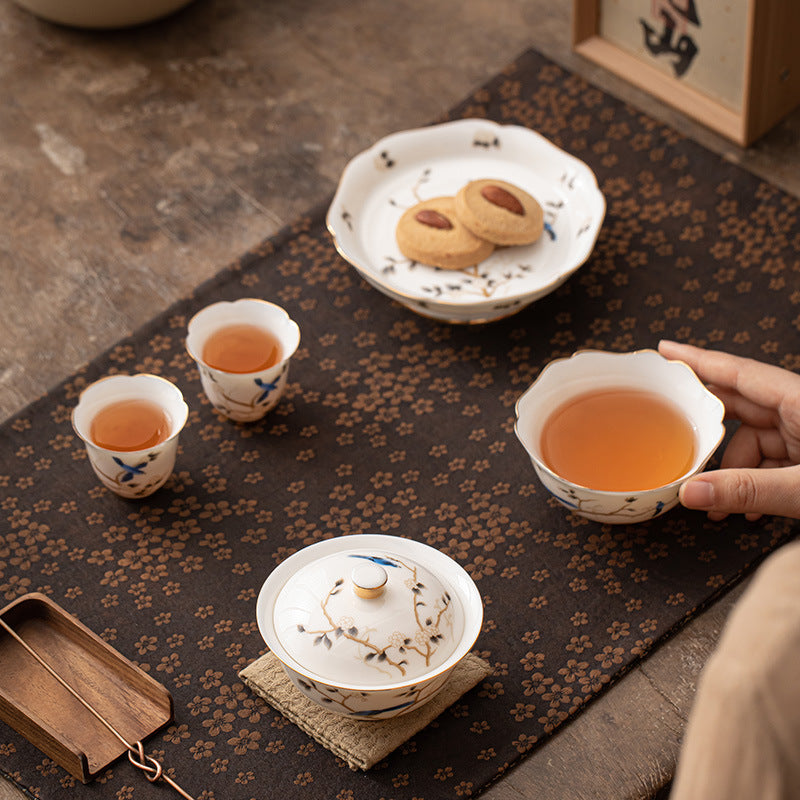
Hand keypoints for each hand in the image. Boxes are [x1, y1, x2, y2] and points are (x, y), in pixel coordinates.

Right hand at [658, 340, 799, 520]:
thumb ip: (749, 489)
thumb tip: (690, 492)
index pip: (739, 371)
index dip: (698, 360)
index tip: (664, 350)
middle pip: (740, 406)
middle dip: (707, 433)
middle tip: (673, 439)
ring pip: (754, 439)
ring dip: (734, 472)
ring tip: (720, 505)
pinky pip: (771, 459)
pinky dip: (755, 481)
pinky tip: (748, 508)